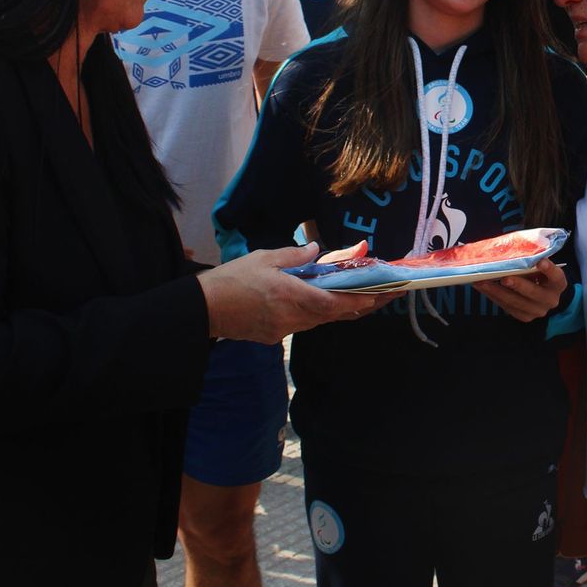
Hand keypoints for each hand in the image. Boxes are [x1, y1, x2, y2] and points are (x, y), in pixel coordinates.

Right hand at [197, 243, 386, 342]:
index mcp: (291, 296)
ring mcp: (284, 330)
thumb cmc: (232, 279)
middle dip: (360, 305)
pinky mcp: (274, 336)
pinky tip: (320, 303)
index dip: (361, 301)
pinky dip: (315, 313)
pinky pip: (302, 325)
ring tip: (360, 297)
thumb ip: (294, 255)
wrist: (203, 309)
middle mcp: (292, 317)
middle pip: (333, 314)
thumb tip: (316, 249)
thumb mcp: (264, 258)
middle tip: (383, 295)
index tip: (381, 296)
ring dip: (338, 310)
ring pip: (319, 320)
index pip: (334, 302)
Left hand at [472, 258, 566, 321]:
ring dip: (497, 292)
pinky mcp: (524, 316)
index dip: (549, 269)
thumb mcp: (541, 266)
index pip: (556, 276)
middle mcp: (550, 299)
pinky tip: (483, 288)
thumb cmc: (540, 275)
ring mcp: (537, 310)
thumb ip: (532, 260)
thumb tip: (512, 249)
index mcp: (558, 283)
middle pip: (534, 293)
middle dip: (518, 285)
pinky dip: (494, 297)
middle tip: (504, 278)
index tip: (540, 261)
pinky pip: (507, 307)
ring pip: (516, 302)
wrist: (544, 295)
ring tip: (482, 282)